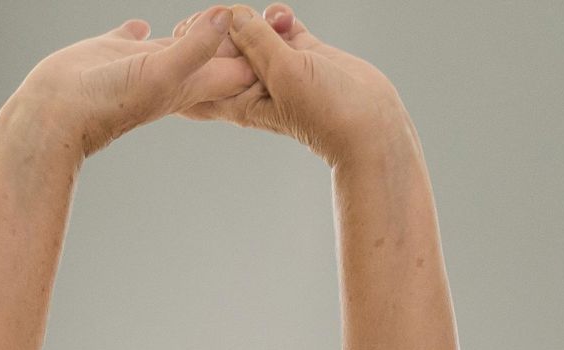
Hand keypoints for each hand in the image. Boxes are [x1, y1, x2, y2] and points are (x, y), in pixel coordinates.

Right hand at [3, 9, 256, 157]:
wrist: (56, 114)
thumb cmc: (109, 103)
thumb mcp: (161, 72)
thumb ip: (196, 47)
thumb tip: (227, 16)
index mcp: (191, 85)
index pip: (239, 69)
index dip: (258, 50)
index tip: (269, 24)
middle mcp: (171, 74)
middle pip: (215, 56)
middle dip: (234, 37)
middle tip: (252, 14)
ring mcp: (142, 62)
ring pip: (180, 43)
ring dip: (197, 29)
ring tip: (215, 14)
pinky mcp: (113, 50)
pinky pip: (134, 36)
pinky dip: (142, 28)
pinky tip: (145, 23)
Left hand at [191, 5, 410, 167]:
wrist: (371, 122)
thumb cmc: (325, 112)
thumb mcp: (283, 73)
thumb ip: (257, 41)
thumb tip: (232, 15)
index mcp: (238, 98)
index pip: (201, 73)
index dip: (192, 49)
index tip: (192, 29)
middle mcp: (255, 83)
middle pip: (225, 48)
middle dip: (225, 26)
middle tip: (233, 13)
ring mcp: (280, 66)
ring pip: (254, 32)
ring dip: (257, 18)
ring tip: (272, 20)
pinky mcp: (304, 53)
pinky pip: (282, 27)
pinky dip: (280, 17)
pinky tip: (285, 17)